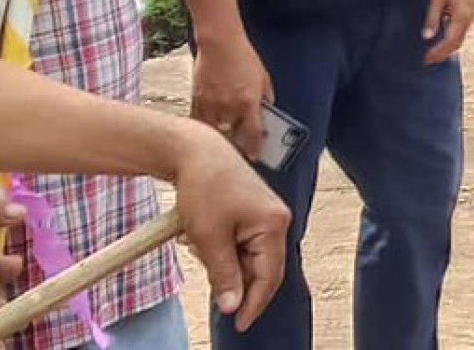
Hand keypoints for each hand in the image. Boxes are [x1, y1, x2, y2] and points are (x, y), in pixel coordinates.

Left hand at [167, 128, 293, 329]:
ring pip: (252, 256)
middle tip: (213, 292)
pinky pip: (245, 243)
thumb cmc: (203, 186)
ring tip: (199, 245)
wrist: (195, 150)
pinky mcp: (255, 211)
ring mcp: (268, 215)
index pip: (269, 276)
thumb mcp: (208, 236)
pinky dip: (226, 250)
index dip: (253, 303)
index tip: (237, 323)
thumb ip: (224, 273)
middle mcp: (278, 220)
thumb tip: (232, 305)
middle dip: (238, 282)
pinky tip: (204, 239)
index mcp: (273, 225)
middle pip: (263, 268)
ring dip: (227, 263)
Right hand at [190, 33, 273, 158]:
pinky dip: (204, 128)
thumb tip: (266, 112)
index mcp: (249, 102)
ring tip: (224, 144)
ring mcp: (211, 105)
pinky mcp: (196, 100)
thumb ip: (266, 98)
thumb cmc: (244, 57)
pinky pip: (199, 121)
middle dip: (236, 147)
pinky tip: (206, 131)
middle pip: (232, 138)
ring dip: (220, 139)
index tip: (255, 157)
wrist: (219, 43)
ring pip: (214, 132)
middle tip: (239, 152)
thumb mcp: (263, 78)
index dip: (255, 148)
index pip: (253, 134)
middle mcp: (229, 107)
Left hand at [422, 0, 473, 64]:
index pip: (450, 41)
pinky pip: (461, 32)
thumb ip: (433, 19)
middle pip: (457, 43)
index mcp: (461, 17)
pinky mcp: (469, 13)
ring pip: (460, 39)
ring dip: (448, 48)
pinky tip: (442, 39)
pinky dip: (452, 39)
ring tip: (434, 53)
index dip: (438, 52)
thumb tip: (427, 37)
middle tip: (428, 60)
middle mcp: (469, 19)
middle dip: (443, 54)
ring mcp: (470, 17)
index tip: (427, 59)